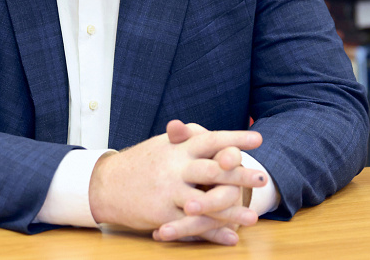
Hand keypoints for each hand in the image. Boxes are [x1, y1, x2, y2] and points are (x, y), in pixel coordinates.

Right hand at [88, 120, 263, 243]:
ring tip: (254, 217)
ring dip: (231, 211)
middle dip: (239, 174)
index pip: (211, 139)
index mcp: (178, 148)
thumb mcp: (162, 146)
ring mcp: (169, 192)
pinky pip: (192, 226)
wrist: (106, 185)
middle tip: (262, 177)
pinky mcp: (163, 215)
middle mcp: (175, 168)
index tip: (258, 139)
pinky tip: (231, 237)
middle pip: (213, 170)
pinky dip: (213, 233)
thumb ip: (185, 140)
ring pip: (206, 203)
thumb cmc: (140, 163)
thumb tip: (205, 131)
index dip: (235, 138)